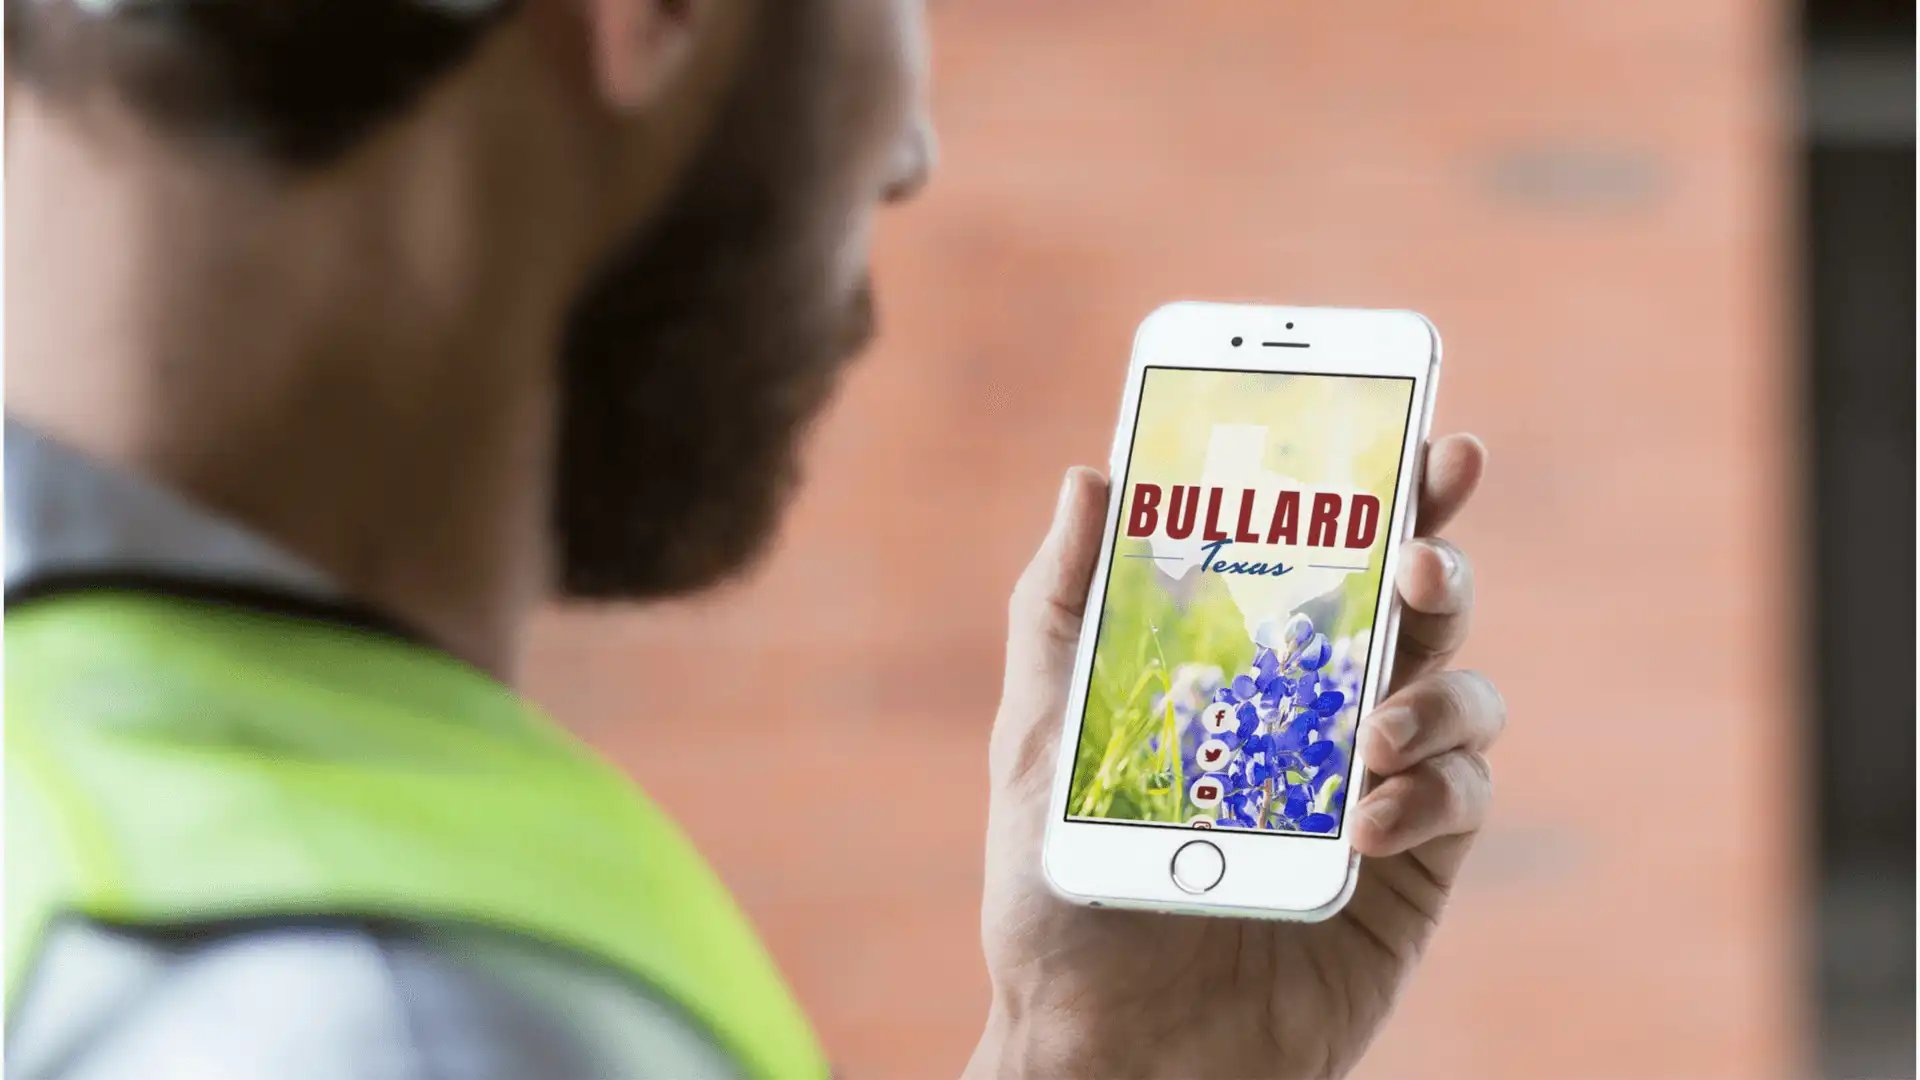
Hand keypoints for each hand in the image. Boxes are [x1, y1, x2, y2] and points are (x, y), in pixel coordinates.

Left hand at [967, 435, 1502, 1079]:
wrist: (1107, 1049)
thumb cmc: (1062, 897)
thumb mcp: (1043, 741)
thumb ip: (1062, 610)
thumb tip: (1091, 476)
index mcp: (1241, 669)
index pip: (1320, 556)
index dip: (1376, 489)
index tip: (1411, 429)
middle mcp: (1319, 713)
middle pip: (1410, 605)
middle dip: (1436, 555)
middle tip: (1425, 549)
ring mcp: (1371, 786)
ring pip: (1459, 693)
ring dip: (1437, 690)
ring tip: (1374, 731)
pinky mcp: (1406, 868)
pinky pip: (1458, 799)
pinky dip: (1429, 794)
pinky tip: (1366, 821)